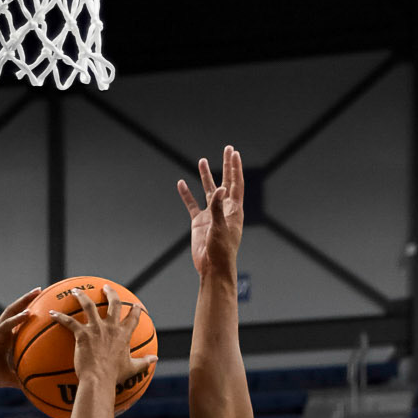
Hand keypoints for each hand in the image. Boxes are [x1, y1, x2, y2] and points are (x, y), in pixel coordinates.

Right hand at [0, 289, 41, 392]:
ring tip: (36, 292)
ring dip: (24, 301)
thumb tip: (36, 388)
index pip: (19, 321)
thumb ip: (22, 379)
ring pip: (11, 312)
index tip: (44, 305)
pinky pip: (6, 325)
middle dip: (27, 299)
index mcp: (6, 339)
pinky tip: (27, 314)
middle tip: (41, 290)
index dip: (29, 312)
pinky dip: (17, 319)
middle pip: (16, 310)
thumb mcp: (10, 378)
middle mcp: (2, 332)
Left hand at [54, 284, 154, 396]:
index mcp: (124, 335)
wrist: (99, 380)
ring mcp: (96, 329)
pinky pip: (69, 322)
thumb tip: (156, 359)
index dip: (135, 310)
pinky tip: (52, 313)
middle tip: (105, 287)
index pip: (133, 318)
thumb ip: (144, 362)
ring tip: (76, 291)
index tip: (135, 304)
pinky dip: (59, 317)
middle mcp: (111, 327)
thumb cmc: (114, 376)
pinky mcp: (82, 334)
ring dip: (82, 296)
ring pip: (88, 306)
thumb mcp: (132, 368)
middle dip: (110, 292)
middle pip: (113, 303)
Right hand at [178, 145, 243, 280]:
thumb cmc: (221, 250)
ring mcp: (211, 215)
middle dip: (226, 165)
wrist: (212, 268)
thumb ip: (218, 207)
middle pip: (226, 182)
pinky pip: (191, 205)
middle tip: (227, 149)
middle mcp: (223, 209)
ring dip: (206, 176)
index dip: (235, 167)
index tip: (233, 153)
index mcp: (234, 209)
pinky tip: (181, 183)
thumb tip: (220, 188)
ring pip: (208, 190)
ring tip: (202, 160)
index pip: (236, 183)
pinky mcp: (199, 222)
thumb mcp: (220, 227)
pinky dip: (186, 194)